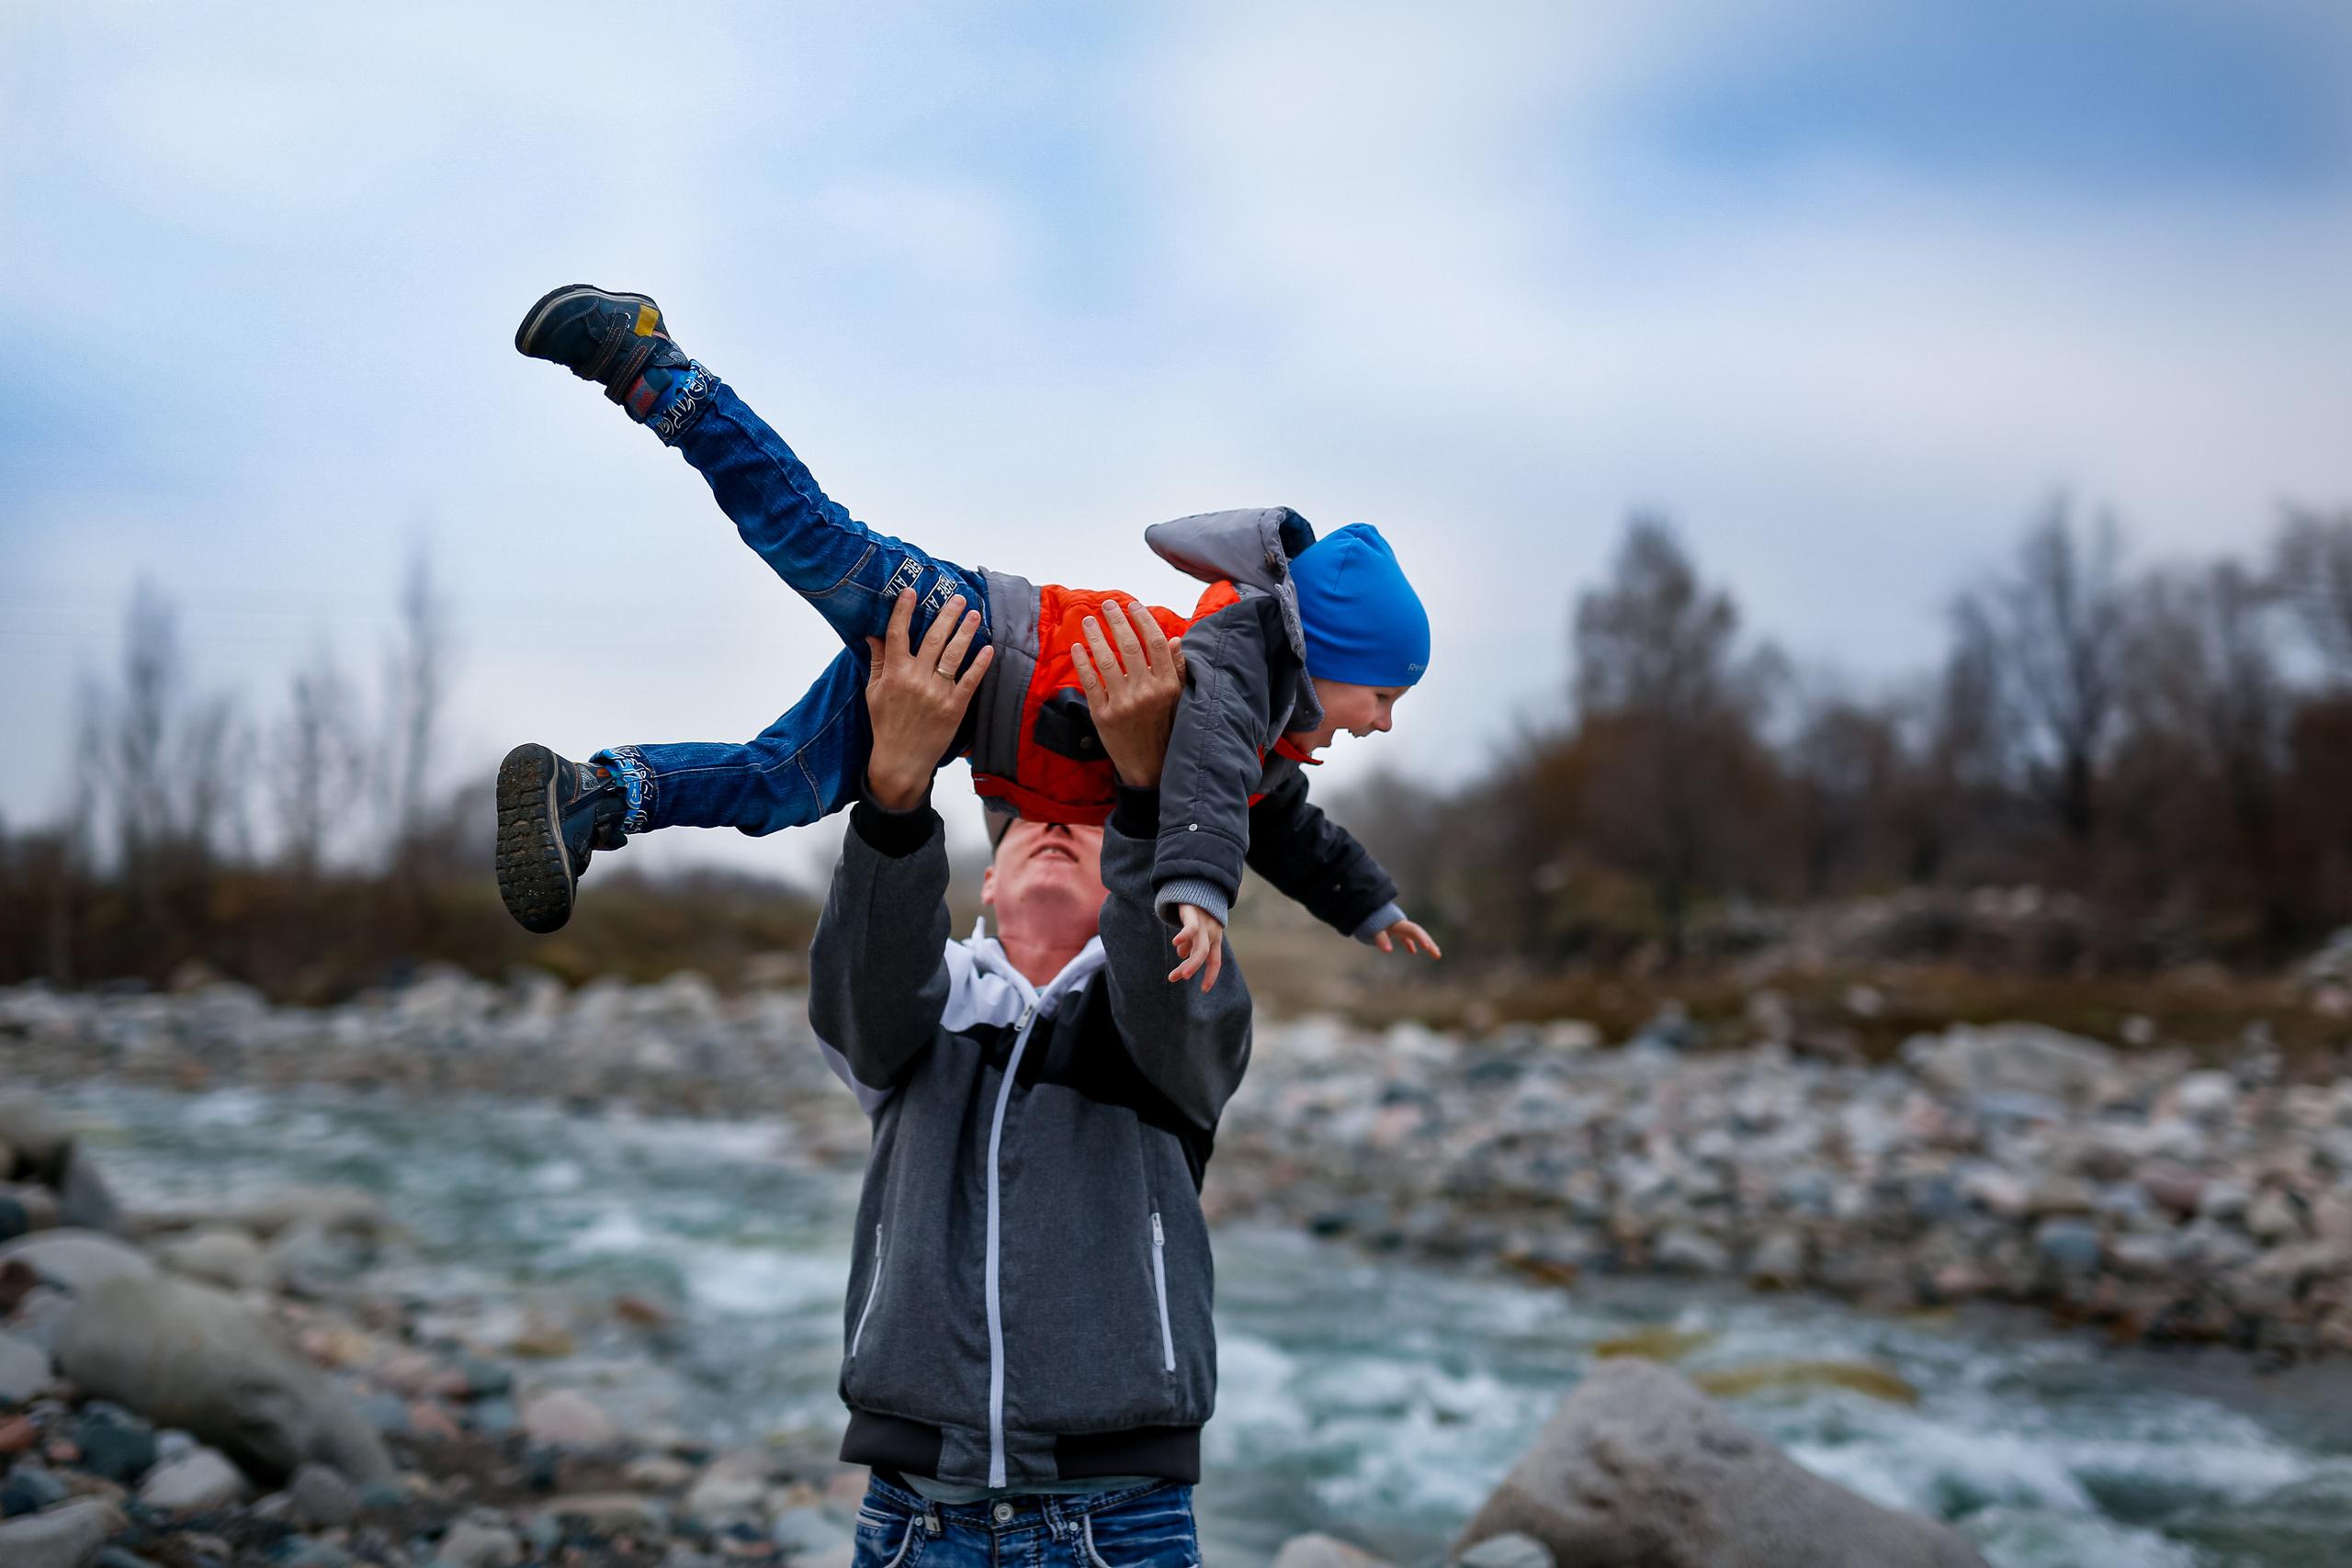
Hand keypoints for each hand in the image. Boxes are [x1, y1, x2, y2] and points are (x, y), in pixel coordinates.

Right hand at [864, 590, 992, 810]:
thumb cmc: (886, 725)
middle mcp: (916, 679)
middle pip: (933, 639)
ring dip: (966, 631)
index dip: (904, 611)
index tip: (912, 592)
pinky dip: (980, 664)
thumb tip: (874, 635)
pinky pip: (970, 680)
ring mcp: (937, 693)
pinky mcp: (954, 707)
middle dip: (946, 615)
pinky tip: (988, 648)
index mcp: (894, 674)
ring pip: (954, 655)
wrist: (901, 760)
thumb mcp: (874, 692)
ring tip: (974, 614)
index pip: (898, 634)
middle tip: (957, 597)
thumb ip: (878, 662)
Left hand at [1072, 600, 1185, 787]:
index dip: (1144, 620)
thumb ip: (1176, 669)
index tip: (1133, 606)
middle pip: (1131, 646)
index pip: (1156, 643)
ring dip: (1096, 636)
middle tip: (1108, 605)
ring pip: (1108, 661)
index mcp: (1167, 685)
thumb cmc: (1163, 727)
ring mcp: (1123, 704)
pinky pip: (1090, 682)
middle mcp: (1146, 693)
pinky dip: (1082, 662)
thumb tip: (1175, 640)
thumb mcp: (1177, 699)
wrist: (1148, 765)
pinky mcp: (1103, 716)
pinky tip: (1077, 647)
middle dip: (1117, 620)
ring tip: (1089, 621)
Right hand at [1168, 903, 1224, 991]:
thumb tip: (1183, 955)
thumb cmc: (1197, 910)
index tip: (1204, 990)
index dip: (1211, 976)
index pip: (1215, 962)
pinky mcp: (1194, 914)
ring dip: (1190, 963)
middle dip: (1191, 969)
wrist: (1198, 885)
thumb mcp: (1195, 929)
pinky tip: (1175, 944)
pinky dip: (1184, 937)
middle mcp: (1212, 933)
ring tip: (1177, 974)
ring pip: (1200, 948)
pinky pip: (1192, 928)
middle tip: (1178, 978)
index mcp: (1214, 939)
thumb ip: (1191, 943)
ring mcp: (1204, 924)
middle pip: (1204, 956)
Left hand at [1373, 917, 1441, 958]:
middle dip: (1429, 943)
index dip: (1421, 938)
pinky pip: (1405, 937)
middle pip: (1419, 933)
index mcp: (1399, 924)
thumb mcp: (1373, 929)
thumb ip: (1381, 939)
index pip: (1414, 931)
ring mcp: (1399, 927)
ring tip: (1436, 953)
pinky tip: (1413, 952)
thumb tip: (1388, 950)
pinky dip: (1410, 944)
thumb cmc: (1368, 919)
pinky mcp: (1393, 930)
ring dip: (1425, 943)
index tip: (1427, 947)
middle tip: (1438, 955)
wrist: (1362, 907)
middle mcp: (1402, 925)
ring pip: (1415, 936)